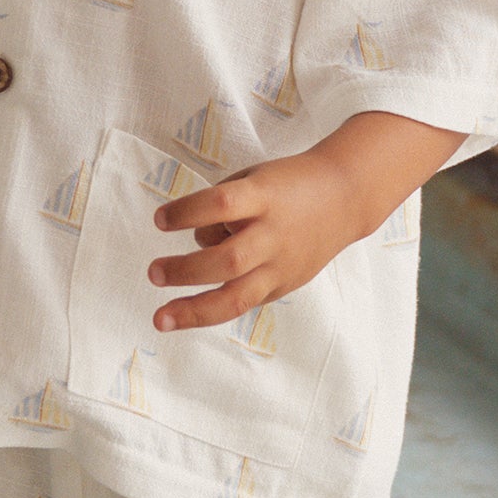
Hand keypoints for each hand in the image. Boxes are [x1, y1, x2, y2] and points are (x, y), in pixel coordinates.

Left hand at [148, 111, 460, 330]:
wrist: (344, 198)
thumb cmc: (287, 185)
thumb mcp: (253, 180)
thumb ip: (222, 208)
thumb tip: (192, 242)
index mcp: (264, 197)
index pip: (220, 204)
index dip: (186, 212)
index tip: (158, 219)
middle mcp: (273, 234)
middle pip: (227, 260)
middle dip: (185, 270)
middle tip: (153, 272)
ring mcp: (280, 265)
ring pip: (236, 297)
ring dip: (194, 309)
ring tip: (160, 316)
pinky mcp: (284, 285)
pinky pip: (243, 303)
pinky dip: (213, 308)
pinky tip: (188, 312)